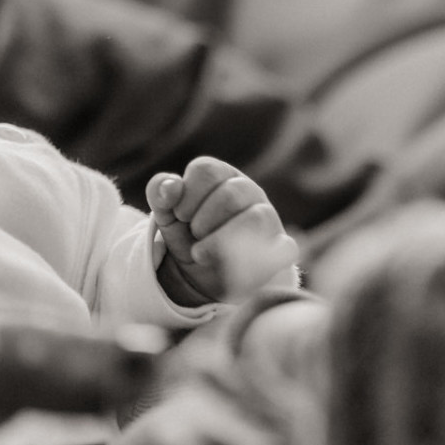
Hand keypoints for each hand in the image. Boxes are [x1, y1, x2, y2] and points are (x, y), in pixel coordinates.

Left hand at [148, 158, 298, 304]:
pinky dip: (255, 260)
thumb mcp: (166, 214)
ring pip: (257, 218)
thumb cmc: (187, 234)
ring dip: (220, 240)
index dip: (186, 195)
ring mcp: (269, 218)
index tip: (180, 215)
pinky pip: (284, 248)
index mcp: (221, 176)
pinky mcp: (281, 248)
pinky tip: (230, 266)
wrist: (202, 274)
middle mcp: (249, 191)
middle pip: (231, 193)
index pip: (206, 169)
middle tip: (194, 234)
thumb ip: (160, 193)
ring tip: (201, 252)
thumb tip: (171, 186)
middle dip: (201, 220)